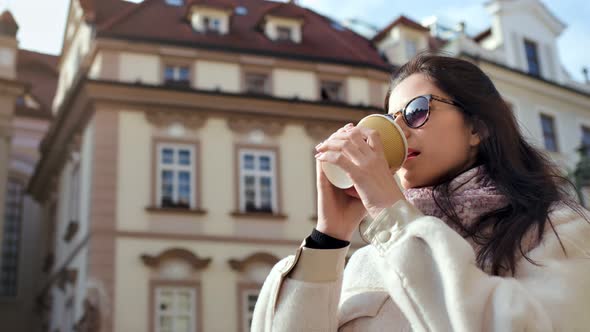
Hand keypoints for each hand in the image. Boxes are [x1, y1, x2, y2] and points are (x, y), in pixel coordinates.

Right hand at [314, 124, 367, 241]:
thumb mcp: (369, 192)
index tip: (360, 129)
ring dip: (332, 141)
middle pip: (337, 148)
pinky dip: (324, 156)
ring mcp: (328, 178)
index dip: (353, 138)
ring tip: (339, 132)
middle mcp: (336, 174)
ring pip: (327, 153)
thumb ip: (375, 181)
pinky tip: (327, 149)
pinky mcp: (323, 185)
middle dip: (343, 135)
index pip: (348, 152)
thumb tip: (390, 170)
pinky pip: (321, 167)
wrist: (341, 227)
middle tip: (349, 127)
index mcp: (347, 174)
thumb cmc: (355, 212)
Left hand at [315, 124, 404, 221]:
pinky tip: (320, 157)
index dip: (357, 130)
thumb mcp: (386, 180)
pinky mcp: (359, 175)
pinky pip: (339, 160)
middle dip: (337, 135)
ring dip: (328, 144)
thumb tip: (371, 172)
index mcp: (382, 158)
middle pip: (354, 135)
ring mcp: (367, 165)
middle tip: (327, 142)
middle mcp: (375, 158)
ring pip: (344, 144)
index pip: (372, 133)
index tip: (345, 133)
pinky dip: (327, 156)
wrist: (394, 213)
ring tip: (319, 148)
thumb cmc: (390, 201)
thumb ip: (378, 172)